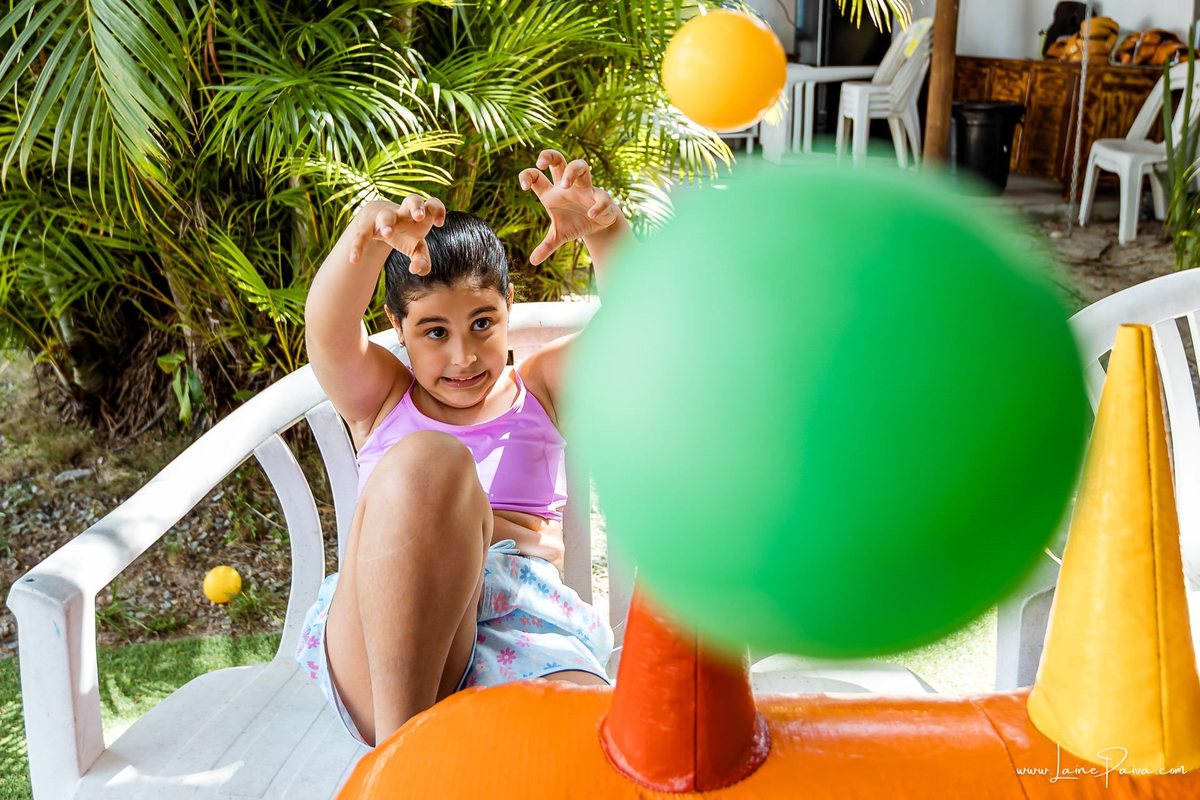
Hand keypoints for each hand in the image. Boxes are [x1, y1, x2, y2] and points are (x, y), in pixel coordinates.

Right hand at [347, 195, 446, 274]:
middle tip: (419, 217)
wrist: (378, 220)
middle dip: (416, 206)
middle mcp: (403, 212)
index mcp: (419, 215)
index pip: (432, 204)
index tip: (438, 224)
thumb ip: (422, 261)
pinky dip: (357, 246)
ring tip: (388, 234)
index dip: (437, 210)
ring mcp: (385, 217)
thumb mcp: (416, 249)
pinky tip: (354, 260)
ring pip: (386, 216)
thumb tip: (416, 270)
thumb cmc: (405, 234)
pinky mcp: (368, 226)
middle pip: (412, 199)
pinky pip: (362, 235)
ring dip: (387, 224)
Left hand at [518, 149, 622, 265]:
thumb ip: (546, 246)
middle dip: (549, 156)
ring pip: (581, 166)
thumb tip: (532, 261)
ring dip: (572, 172)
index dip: (528, 176)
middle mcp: (568, 186)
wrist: (598, 225)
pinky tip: (591, 216)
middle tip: (541, 163)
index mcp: (553, 192)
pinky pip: (601, 197)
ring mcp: (585, 189)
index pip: (537, 177)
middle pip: (559, 159)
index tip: (524, 187)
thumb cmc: (575, 223)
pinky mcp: (601, 197)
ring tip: (566, 186)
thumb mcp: (559, 236)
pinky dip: (596, 206)